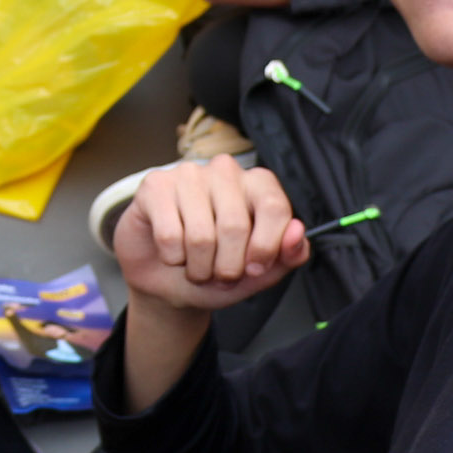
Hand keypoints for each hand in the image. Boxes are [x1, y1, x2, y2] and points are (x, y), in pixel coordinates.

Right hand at [111, 154, 309, 313]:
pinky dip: (172, 259)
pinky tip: (171, 252)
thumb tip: (297, 233)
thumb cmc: (217, 269)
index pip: (274, 207)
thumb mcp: (260, 272)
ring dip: (198, 268)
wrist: (169, 282)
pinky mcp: (155, 186)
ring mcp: (188, 174)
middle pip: (235, 226)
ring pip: (200, 236)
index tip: (254, 269)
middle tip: (219, 274)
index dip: (265, 248)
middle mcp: (225, 171)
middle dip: (227, 267)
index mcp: (258, 184)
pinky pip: (169, 236)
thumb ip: (288, 255)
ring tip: (196, 267)